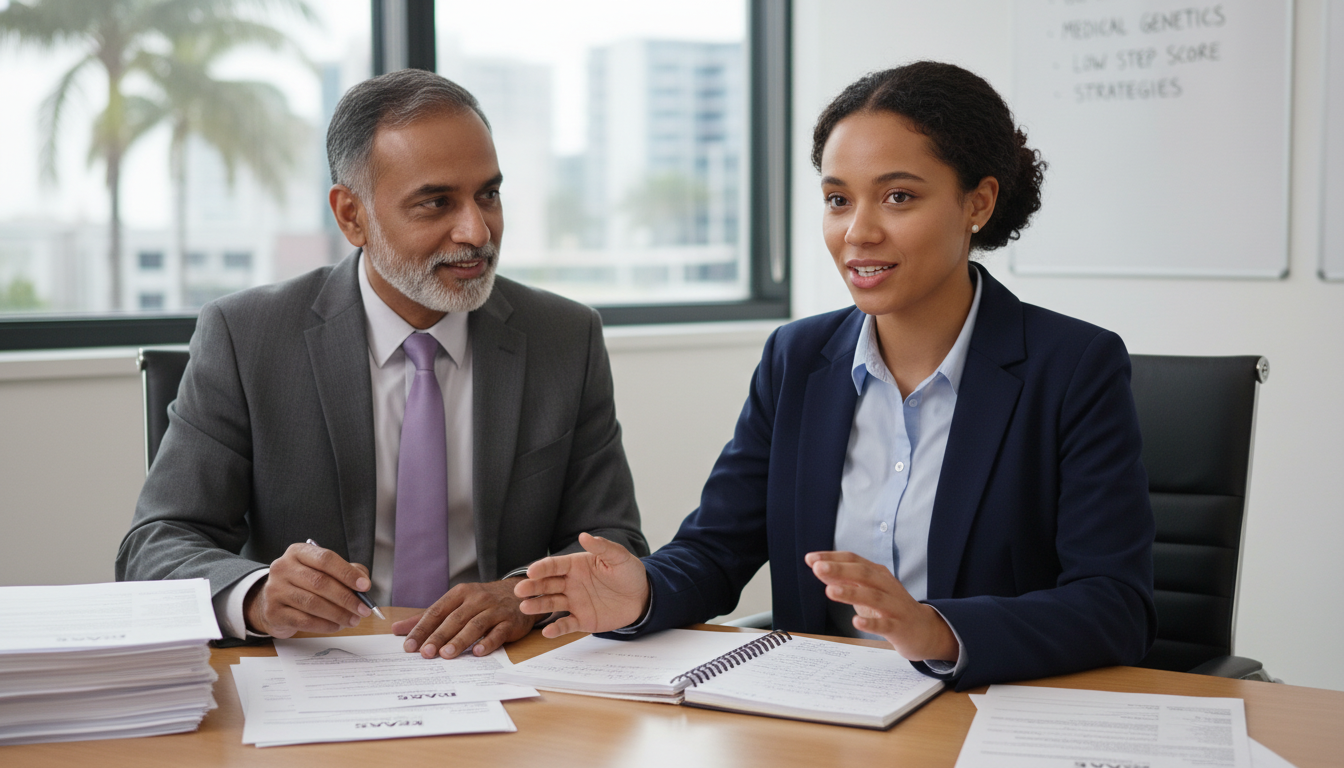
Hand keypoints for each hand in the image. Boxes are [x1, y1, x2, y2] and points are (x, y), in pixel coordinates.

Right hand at [244, 542, 372, 637]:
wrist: (272, 602)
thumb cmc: (303, 584)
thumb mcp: (322, 571)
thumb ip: (345, 572)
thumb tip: (363, 583)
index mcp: (298, 552)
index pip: (325, 559)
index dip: (347, 573)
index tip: (365, 586)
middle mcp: (283, 568)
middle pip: (320, 582)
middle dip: (346, 598)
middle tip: (364, 609)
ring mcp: (275, 590)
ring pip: (312, 603)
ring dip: (338, 614)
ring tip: (353, 620)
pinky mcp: (273, 612)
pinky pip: (304, 621)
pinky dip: (324, 625)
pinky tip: (336, 626)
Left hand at [392, 579, 537, 658]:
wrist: (521, 594)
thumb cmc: (483, 602)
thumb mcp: (456, 604)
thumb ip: (427, 617)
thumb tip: (397, 629)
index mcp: (460, 594)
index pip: (437, 611)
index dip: (422, 628)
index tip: (409, 645)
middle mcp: (477, 599)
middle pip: (454, 619)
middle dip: (438, 636)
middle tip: (425, 653)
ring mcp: (494, 610)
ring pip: (475, 625)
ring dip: (460, 640)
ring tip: (446, 654)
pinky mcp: (510, 622)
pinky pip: (498, 633)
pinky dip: (487, 642)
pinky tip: (477, 652)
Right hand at [513, 532, 647, 637]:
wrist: (642, 597)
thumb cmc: (629, 573)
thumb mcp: (619, 557)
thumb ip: (602, 547)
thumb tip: (584, 535)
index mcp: (576, 566)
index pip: (555, 566)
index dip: (542, 568)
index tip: (531, 571)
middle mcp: (571, 583)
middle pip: (547, 584)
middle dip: (532, 587)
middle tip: (520, 590)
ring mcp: (575, 602)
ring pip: (551, 603)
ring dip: (537, 605)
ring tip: (525, 607)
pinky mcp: (582, 619)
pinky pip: (566, 624)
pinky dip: (556, 629)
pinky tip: (547, 632)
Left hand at [805, 551, 958, 662]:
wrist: (924, 630)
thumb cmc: (890, 607)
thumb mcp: (867, 590)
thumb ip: (846, 579)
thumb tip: (818, 567)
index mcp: (878, 574)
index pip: (854, 560)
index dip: (833, 558)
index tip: (810, 559)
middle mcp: (887, 586)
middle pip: (863, 574)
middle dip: (840, 570)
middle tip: (817, 568)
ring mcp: (895, 606)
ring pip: (873, 597)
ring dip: (851, 593)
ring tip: (830, 591)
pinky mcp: (900, 627)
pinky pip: (885, 624)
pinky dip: (871, 622)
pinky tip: (856, 621)